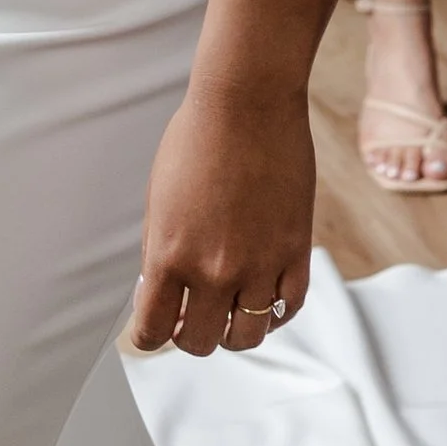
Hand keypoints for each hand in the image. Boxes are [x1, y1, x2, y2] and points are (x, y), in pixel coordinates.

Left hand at [128, 82, 315, 357]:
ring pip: (247, 336)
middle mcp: (214, 270)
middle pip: (201, 342)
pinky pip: (289, 308)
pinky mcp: (296, 252)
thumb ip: (158, 251)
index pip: (153, 330)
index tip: (154, 329)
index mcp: (169, 256)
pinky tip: (264, 298)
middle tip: (192, 318)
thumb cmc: (197, 139)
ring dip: (234, 332)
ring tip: (230, 311)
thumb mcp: (158, 200)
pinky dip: (274, 314)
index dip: (150, 336)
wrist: (247, 103)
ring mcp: (259, 265)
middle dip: (191, 336)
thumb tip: (158, 290)